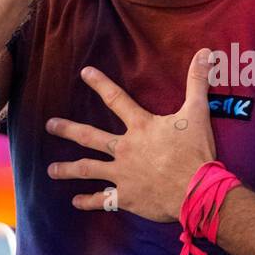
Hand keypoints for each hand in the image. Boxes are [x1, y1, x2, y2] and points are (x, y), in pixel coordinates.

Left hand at [46, 48, 217, 222]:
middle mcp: (125, 149)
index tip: (84, 73)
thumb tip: (205, 53)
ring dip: (68, 169)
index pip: (116, 99)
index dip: (100, 84)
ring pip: (88, 169)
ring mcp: (123, 173)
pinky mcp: (126, 196)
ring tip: (51, 170)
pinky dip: (88, 201)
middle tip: (50, 125)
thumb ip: (197, 82)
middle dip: (68, 129)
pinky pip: (102, 200)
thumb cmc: (196, 152)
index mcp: (141, 127)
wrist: (197, 190)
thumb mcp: (198, 113)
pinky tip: (75, 202)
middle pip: (90, 136)